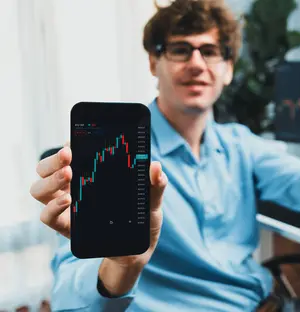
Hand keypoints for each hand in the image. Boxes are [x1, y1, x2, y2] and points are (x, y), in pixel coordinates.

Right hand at [30, 144, 167, 294]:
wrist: (139, 249)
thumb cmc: (142, 218)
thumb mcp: (152, 199)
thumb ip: (156, 183)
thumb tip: (156, 166)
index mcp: (89, 175)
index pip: (68, 155)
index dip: (67, 145)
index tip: (74, 140)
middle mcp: (72, 188)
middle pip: (45, 169)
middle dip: (52, 160)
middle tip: (68, 155)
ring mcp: (67, 208)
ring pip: (39, 190)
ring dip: (50, 180)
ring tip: (68, 174)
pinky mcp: (67, 228)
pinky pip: (48, 217)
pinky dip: (52, 208)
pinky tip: (68, 201)